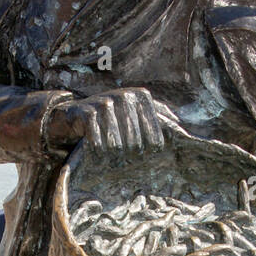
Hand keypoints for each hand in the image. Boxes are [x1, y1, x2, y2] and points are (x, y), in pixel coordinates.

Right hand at [45, 88, 169, 154]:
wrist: (76, 113)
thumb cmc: (113, 117)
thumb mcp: (136, 113)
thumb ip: (158, 116)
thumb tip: (180, 124)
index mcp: (140, 95)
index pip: (154, 129)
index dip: (152, 145)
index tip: (149, 155)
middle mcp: (124, 95)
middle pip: (135, 139)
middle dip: (131, 153)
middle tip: (126, 159)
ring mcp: (103, 102)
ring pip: (115, 142)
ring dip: (113, 154)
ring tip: (112, 158)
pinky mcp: (85, 111)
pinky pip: (96, 139)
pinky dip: (97, 149)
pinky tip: (97, 152)